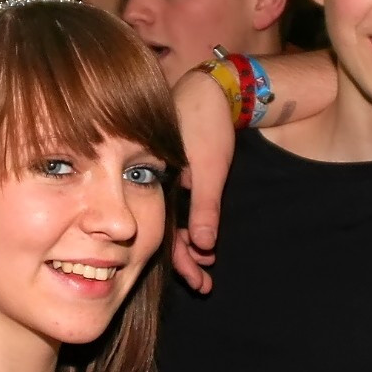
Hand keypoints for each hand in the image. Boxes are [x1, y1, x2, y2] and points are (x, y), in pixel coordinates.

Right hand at [170, 67, 232, 291]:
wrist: (216, 87)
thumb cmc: (208, 122)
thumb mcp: (210, 169)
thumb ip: (205, 209)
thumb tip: (202, 247)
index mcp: (154, 184)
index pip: (163, 233)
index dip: (180, 262)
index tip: (198, 282)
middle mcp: (155, 185)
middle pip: (166, 231)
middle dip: (185, 260)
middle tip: (204, 285)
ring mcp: (167, 180)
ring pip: (174, 221)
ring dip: (191, 244)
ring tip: (207, 267)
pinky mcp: (178, 174)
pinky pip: (180, 207)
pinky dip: (192, 224)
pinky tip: (204, 239)